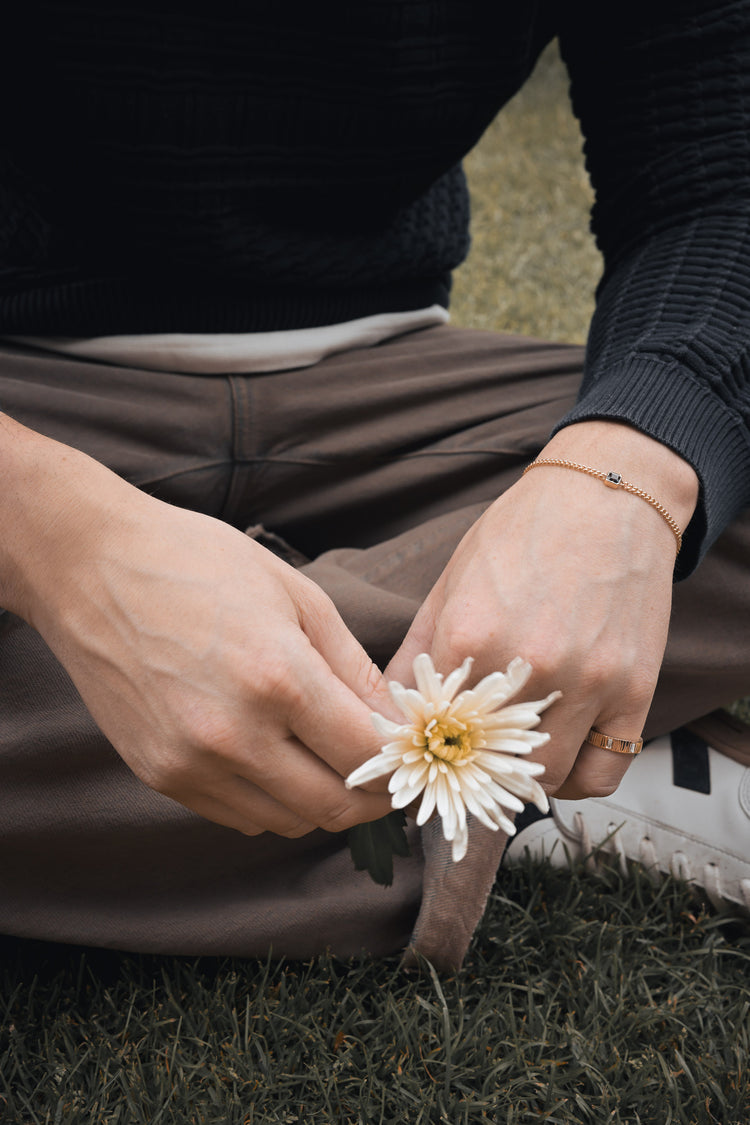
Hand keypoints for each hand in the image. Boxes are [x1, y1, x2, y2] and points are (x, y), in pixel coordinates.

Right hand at [1, 421, 392, 836]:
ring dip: (321, 803)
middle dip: (370, 797)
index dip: (398, 761)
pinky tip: (276, 761)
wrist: (91, 569)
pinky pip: (238, 815)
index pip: (364, 756)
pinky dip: (271, 801)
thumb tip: (392, 721)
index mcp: (277, 677)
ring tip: (329, 764)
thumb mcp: (297, 595)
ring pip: (287, 822)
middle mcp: (233, 734)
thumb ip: (352, 667)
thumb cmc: (198, 564)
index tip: (409, 752)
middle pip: (331, 806)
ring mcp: (190, 763)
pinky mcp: (159, 775)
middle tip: (382, 774)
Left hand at [386, 421, 698, 800]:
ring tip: (512, 758)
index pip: (428, 729)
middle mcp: (529, 665)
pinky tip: (562, 751)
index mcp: (470, 635)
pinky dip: (580, 776)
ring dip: (523, 779)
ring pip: (545, 778)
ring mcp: (587, 682)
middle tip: (466, 765)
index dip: (420, 748)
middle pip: (484, 765)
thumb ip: (415, 652)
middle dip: (469, 772)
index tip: (421, 755)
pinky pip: (605, 771)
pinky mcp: (635, 690)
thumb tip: (384, 713)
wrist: (607, 493)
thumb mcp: (451, 582)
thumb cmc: (524, 530)